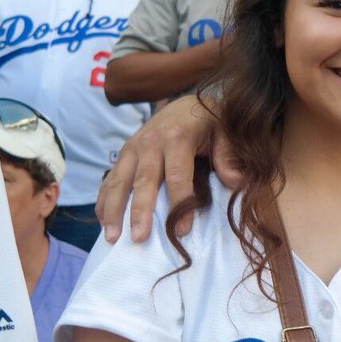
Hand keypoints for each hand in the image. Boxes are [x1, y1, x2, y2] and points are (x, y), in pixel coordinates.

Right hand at [96, 95, 240, 242]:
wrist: (185, 103)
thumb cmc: (208, 121)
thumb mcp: (224, 132)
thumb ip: (228, 157)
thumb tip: (236, 182)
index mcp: (177, 137)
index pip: (177, 175)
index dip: (180, 204)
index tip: (182, 230)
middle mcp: (150, 142)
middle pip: (143, 181)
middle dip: (140, 212)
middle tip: (139, 238)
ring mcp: (133, 147)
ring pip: (119, 181)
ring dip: (113, 210)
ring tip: (113, 237)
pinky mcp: (124, 153)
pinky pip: (109, 179)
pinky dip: (104, 201)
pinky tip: (103, 222)